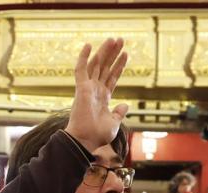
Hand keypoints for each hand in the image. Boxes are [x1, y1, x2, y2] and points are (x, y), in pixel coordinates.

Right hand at [64, 39, 128, 153]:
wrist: (86, 140)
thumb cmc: (98, 135)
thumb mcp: (114, 122)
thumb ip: (119, 112)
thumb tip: (126, 105)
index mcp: (103, 98)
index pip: (112, 77)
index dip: (119, 65)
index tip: (126, 54)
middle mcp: (95, 90)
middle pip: (105, 67)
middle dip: (113, 53)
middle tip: (121, 39)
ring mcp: (87, 88)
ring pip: (96, 64)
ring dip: (105, 51)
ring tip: (114, 38)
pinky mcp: (81, 88)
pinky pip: (81, 69)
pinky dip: (83, 57)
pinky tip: (89, 44)